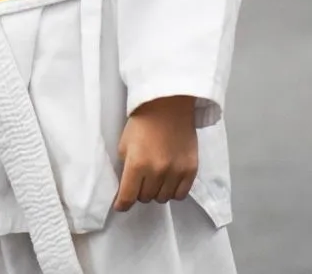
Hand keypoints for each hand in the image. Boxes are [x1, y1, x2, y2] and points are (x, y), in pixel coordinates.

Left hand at [114, 96, 198, 211]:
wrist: (168, 106)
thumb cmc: (142, 123)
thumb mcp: (124, 144)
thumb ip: (125, 167)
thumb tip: (126, 186)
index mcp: (136, 164)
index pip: (128, 196)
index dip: (122, 204)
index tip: (121, 206)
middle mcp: (157, 171)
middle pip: (145, 198)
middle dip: (140, 192)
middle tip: (140, 181)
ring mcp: (176, 172)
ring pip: (163, 198)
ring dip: (157, 192)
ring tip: (155, 179)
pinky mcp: (191, 170)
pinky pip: (181, 194)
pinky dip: (173, 191)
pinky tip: (169, 182)